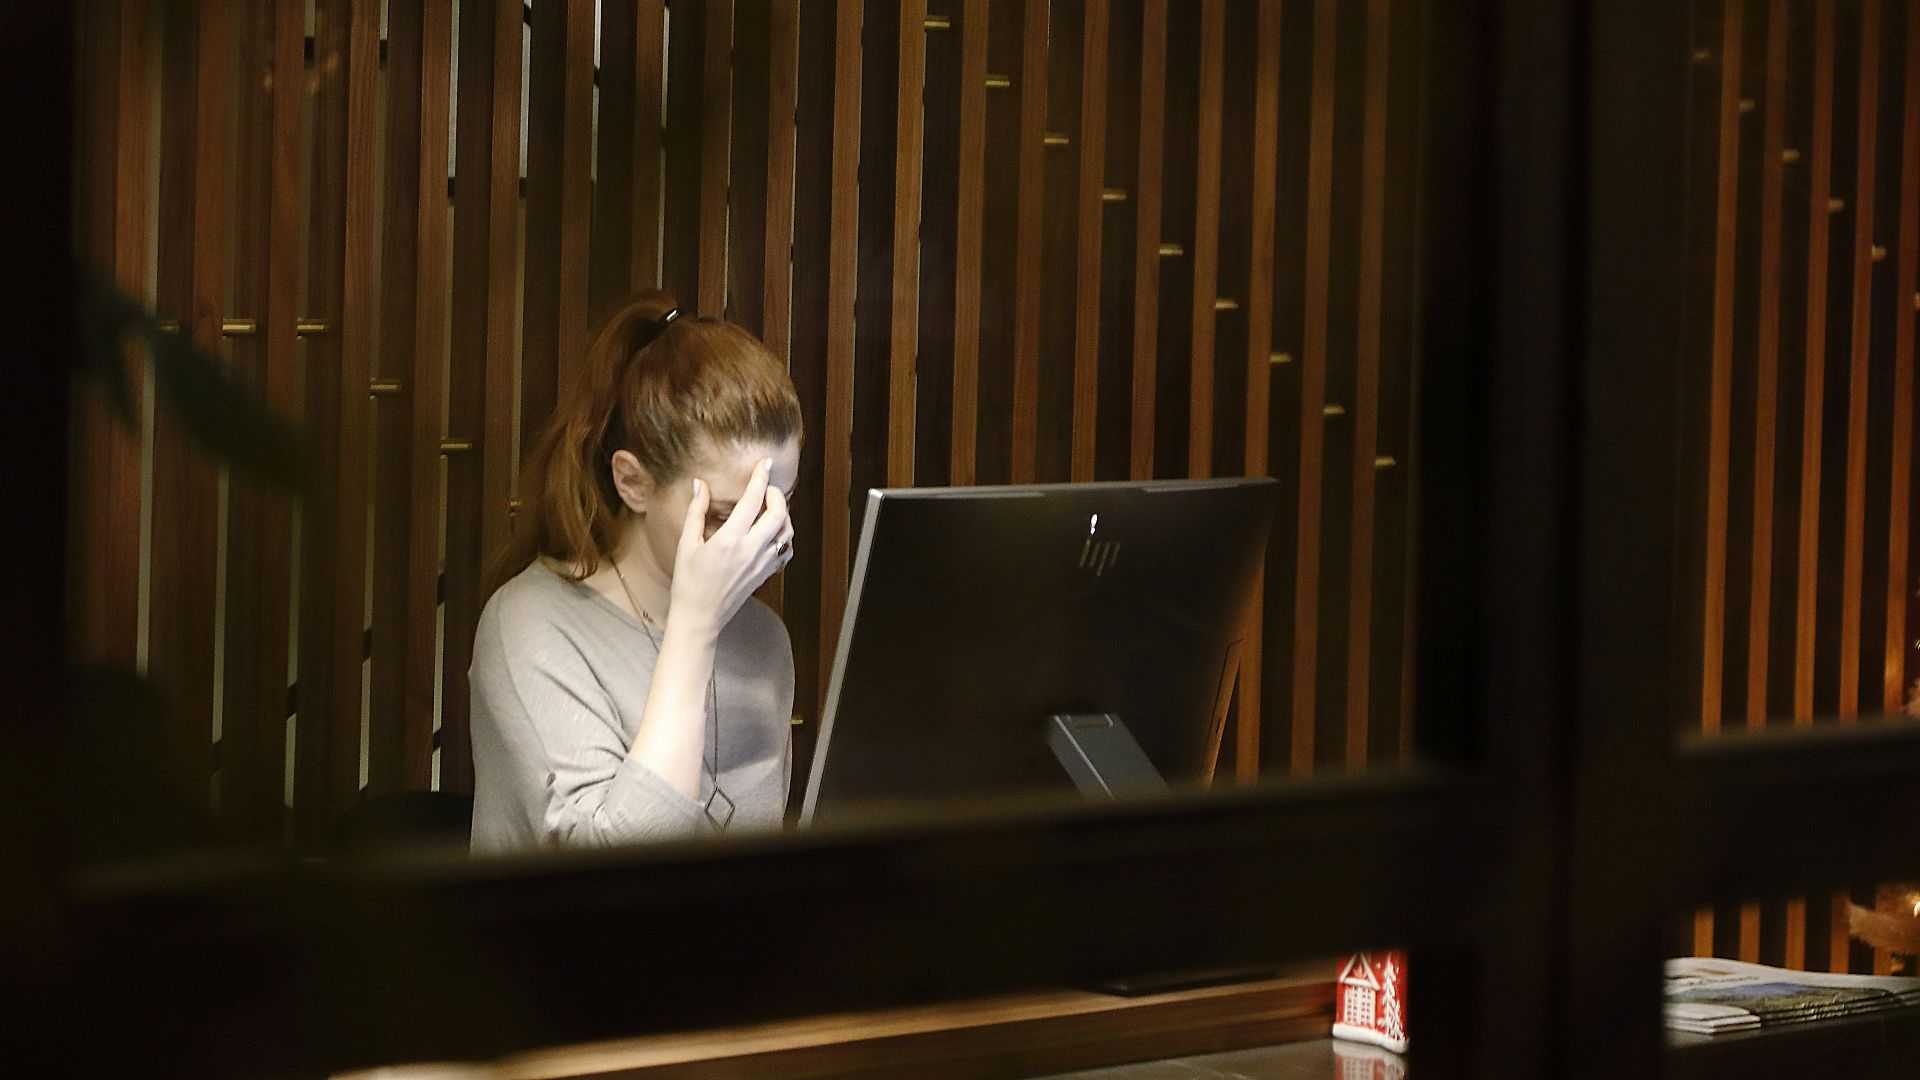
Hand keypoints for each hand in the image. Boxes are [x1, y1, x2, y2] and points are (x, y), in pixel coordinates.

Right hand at [667, 459, 792, 635]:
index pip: (752, 500)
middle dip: (776, 495)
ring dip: (783, 515)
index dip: (761, 477)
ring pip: (787, 532)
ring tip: (769, 508)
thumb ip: (696, 511)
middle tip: (766, 489)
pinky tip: (771, 532)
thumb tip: (700, 484)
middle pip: (779, 514)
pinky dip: (784, 536)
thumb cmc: (688, 582)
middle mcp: (750, 550)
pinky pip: (785, 551)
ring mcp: (762, 564)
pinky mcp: (766, 574)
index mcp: (729, 540)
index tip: (766, 464)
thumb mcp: (687, 544)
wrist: (700, 617)